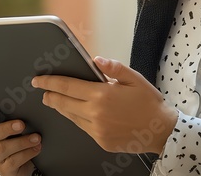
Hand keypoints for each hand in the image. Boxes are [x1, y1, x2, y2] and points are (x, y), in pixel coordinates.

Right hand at [0, 108, 42, 175]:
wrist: (29, 166)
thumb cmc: (22, 143)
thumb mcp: (19, 131)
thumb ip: (18, 120)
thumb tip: (28, 109)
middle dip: (7, 128)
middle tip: (22, 124)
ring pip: (3, 148)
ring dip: (21, 142)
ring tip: (36, 138)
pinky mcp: (4, 170)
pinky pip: (13, 161)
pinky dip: (27, 153)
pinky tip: (36, 148)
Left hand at [31, 56, 178, 153]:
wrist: (162, 131)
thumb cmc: (149, 102)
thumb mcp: (134, 78)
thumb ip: (113, 67)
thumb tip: (95, 59)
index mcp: (102, 95)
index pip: (67, 86)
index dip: (50, 82)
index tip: (38, 80)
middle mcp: (95, 114)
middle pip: (63, 103)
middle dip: (50, 96)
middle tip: (43, 91)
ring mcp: (97, 130)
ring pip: (71, 117)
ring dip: (61, 108)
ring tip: (56, 100)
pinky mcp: (101, 141)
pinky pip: (83, 127)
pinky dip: (77, 118)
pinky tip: (77, 113)